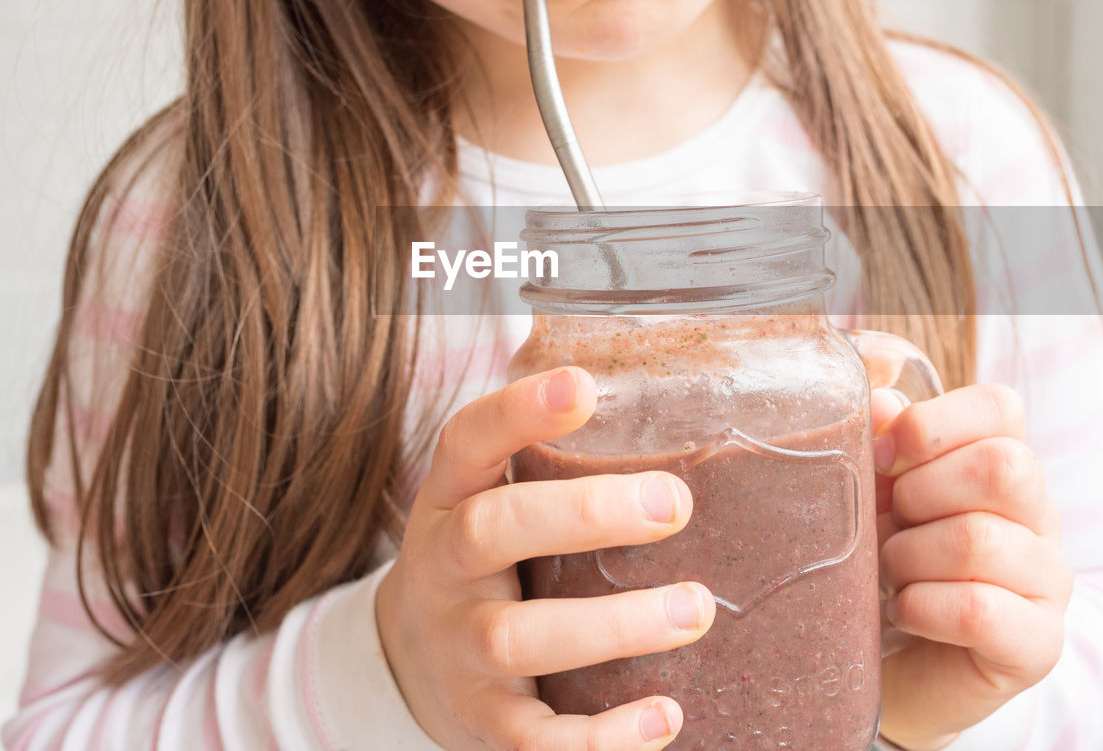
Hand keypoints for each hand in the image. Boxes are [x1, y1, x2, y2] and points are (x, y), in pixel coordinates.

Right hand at [375, 366, 715, 749]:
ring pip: (520, 637)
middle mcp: (444, 566)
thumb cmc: (483, 559)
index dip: (518, 411)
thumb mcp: (490, 497)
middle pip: (493, 529)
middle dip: (583, 514)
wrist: (407, 660)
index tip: (584, 387)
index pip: (466, 440)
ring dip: (613, 625)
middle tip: (674, 504)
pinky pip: (534, 736)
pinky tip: (665, 716)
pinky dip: (599, 737)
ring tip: (695, 609)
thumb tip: (662, 386)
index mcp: (450, 498)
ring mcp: (458, 646)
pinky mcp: (484, 719)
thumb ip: (552, 458)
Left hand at [871, 383, 1072, 749]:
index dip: (932, 423)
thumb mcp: (877, 495)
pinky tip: (905, 611)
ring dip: (909, 556)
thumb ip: (884, 443)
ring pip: (979, 540)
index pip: (1000, 407)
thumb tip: (883, 402)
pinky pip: (977, 609)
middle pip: (1003, 466)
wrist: (893, 664)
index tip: (884, 457)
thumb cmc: (889, 565)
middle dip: (920, 493)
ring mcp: (1048, 581)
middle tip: (890, 525)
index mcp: (1004, 465)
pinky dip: (921, 607)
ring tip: (891, 574)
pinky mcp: (1038, 644)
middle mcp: (1040, 517)